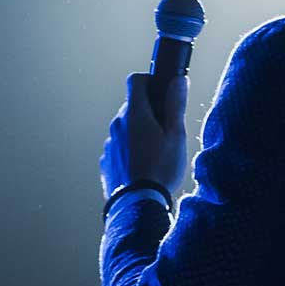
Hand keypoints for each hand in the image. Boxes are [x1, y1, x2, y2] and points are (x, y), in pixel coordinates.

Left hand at [99, 73, 188, 196]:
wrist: (138, 205)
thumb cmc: (160, 170)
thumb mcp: (176, 136)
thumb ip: (176, 105)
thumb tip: (178, 80)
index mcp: (135, 114)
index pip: (136, 80)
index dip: (151, 81)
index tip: (163, 93)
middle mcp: (117, 125)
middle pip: (132, 106)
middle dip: (149, 111)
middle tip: (167, 129)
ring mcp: (109, 143)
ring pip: (125, 128)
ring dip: (139, 132)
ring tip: (156, 153)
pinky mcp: (106, 161)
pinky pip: (119, 147)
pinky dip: (130, 150)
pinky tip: (144, 166)